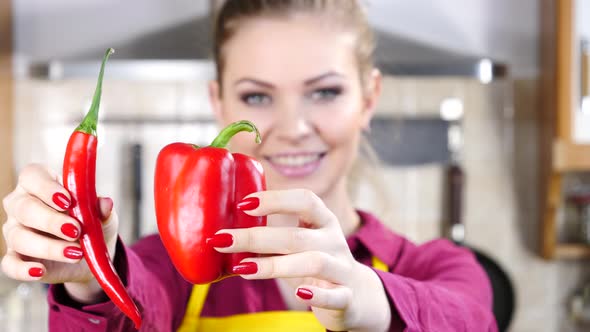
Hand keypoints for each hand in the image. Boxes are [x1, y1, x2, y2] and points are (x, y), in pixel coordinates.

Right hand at [1, 164, 118, 301]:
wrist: (91, 255)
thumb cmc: (92, 224)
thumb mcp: (103, 215)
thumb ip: (102, 209)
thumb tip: (105, 204)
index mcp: (41, 184)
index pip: (32, 176)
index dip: (46, 187)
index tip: (67, 200)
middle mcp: (21, 205)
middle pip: (24, 207)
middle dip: (51, 220)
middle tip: (76, 230)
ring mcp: (15, 231)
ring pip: (19, 237)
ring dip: (48, 247)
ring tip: (76, 253)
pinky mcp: (16, 257)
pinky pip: (10, 264)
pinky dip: (23, 269)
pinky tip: (40, 271)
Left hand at [211, 189, 390, 331]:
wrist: (356, 296)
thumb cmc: (314, 264)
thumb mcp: (301, 244)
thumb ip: (274, 234)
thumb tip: (225, 229)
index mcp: (323, 221)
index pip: (305, 200)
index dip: (276, 199)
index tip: (243, 204)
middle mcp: (334, 241)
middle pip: (296, 236)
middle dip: (256, 237)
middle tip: (221, 240)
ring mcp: (342, 269)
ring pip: (314, 262)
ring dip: (275, 265)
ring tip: (243, 269)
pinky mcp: (347, 297)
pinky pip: (335, 296)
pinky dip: (317, 295)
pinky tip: (298, 294)